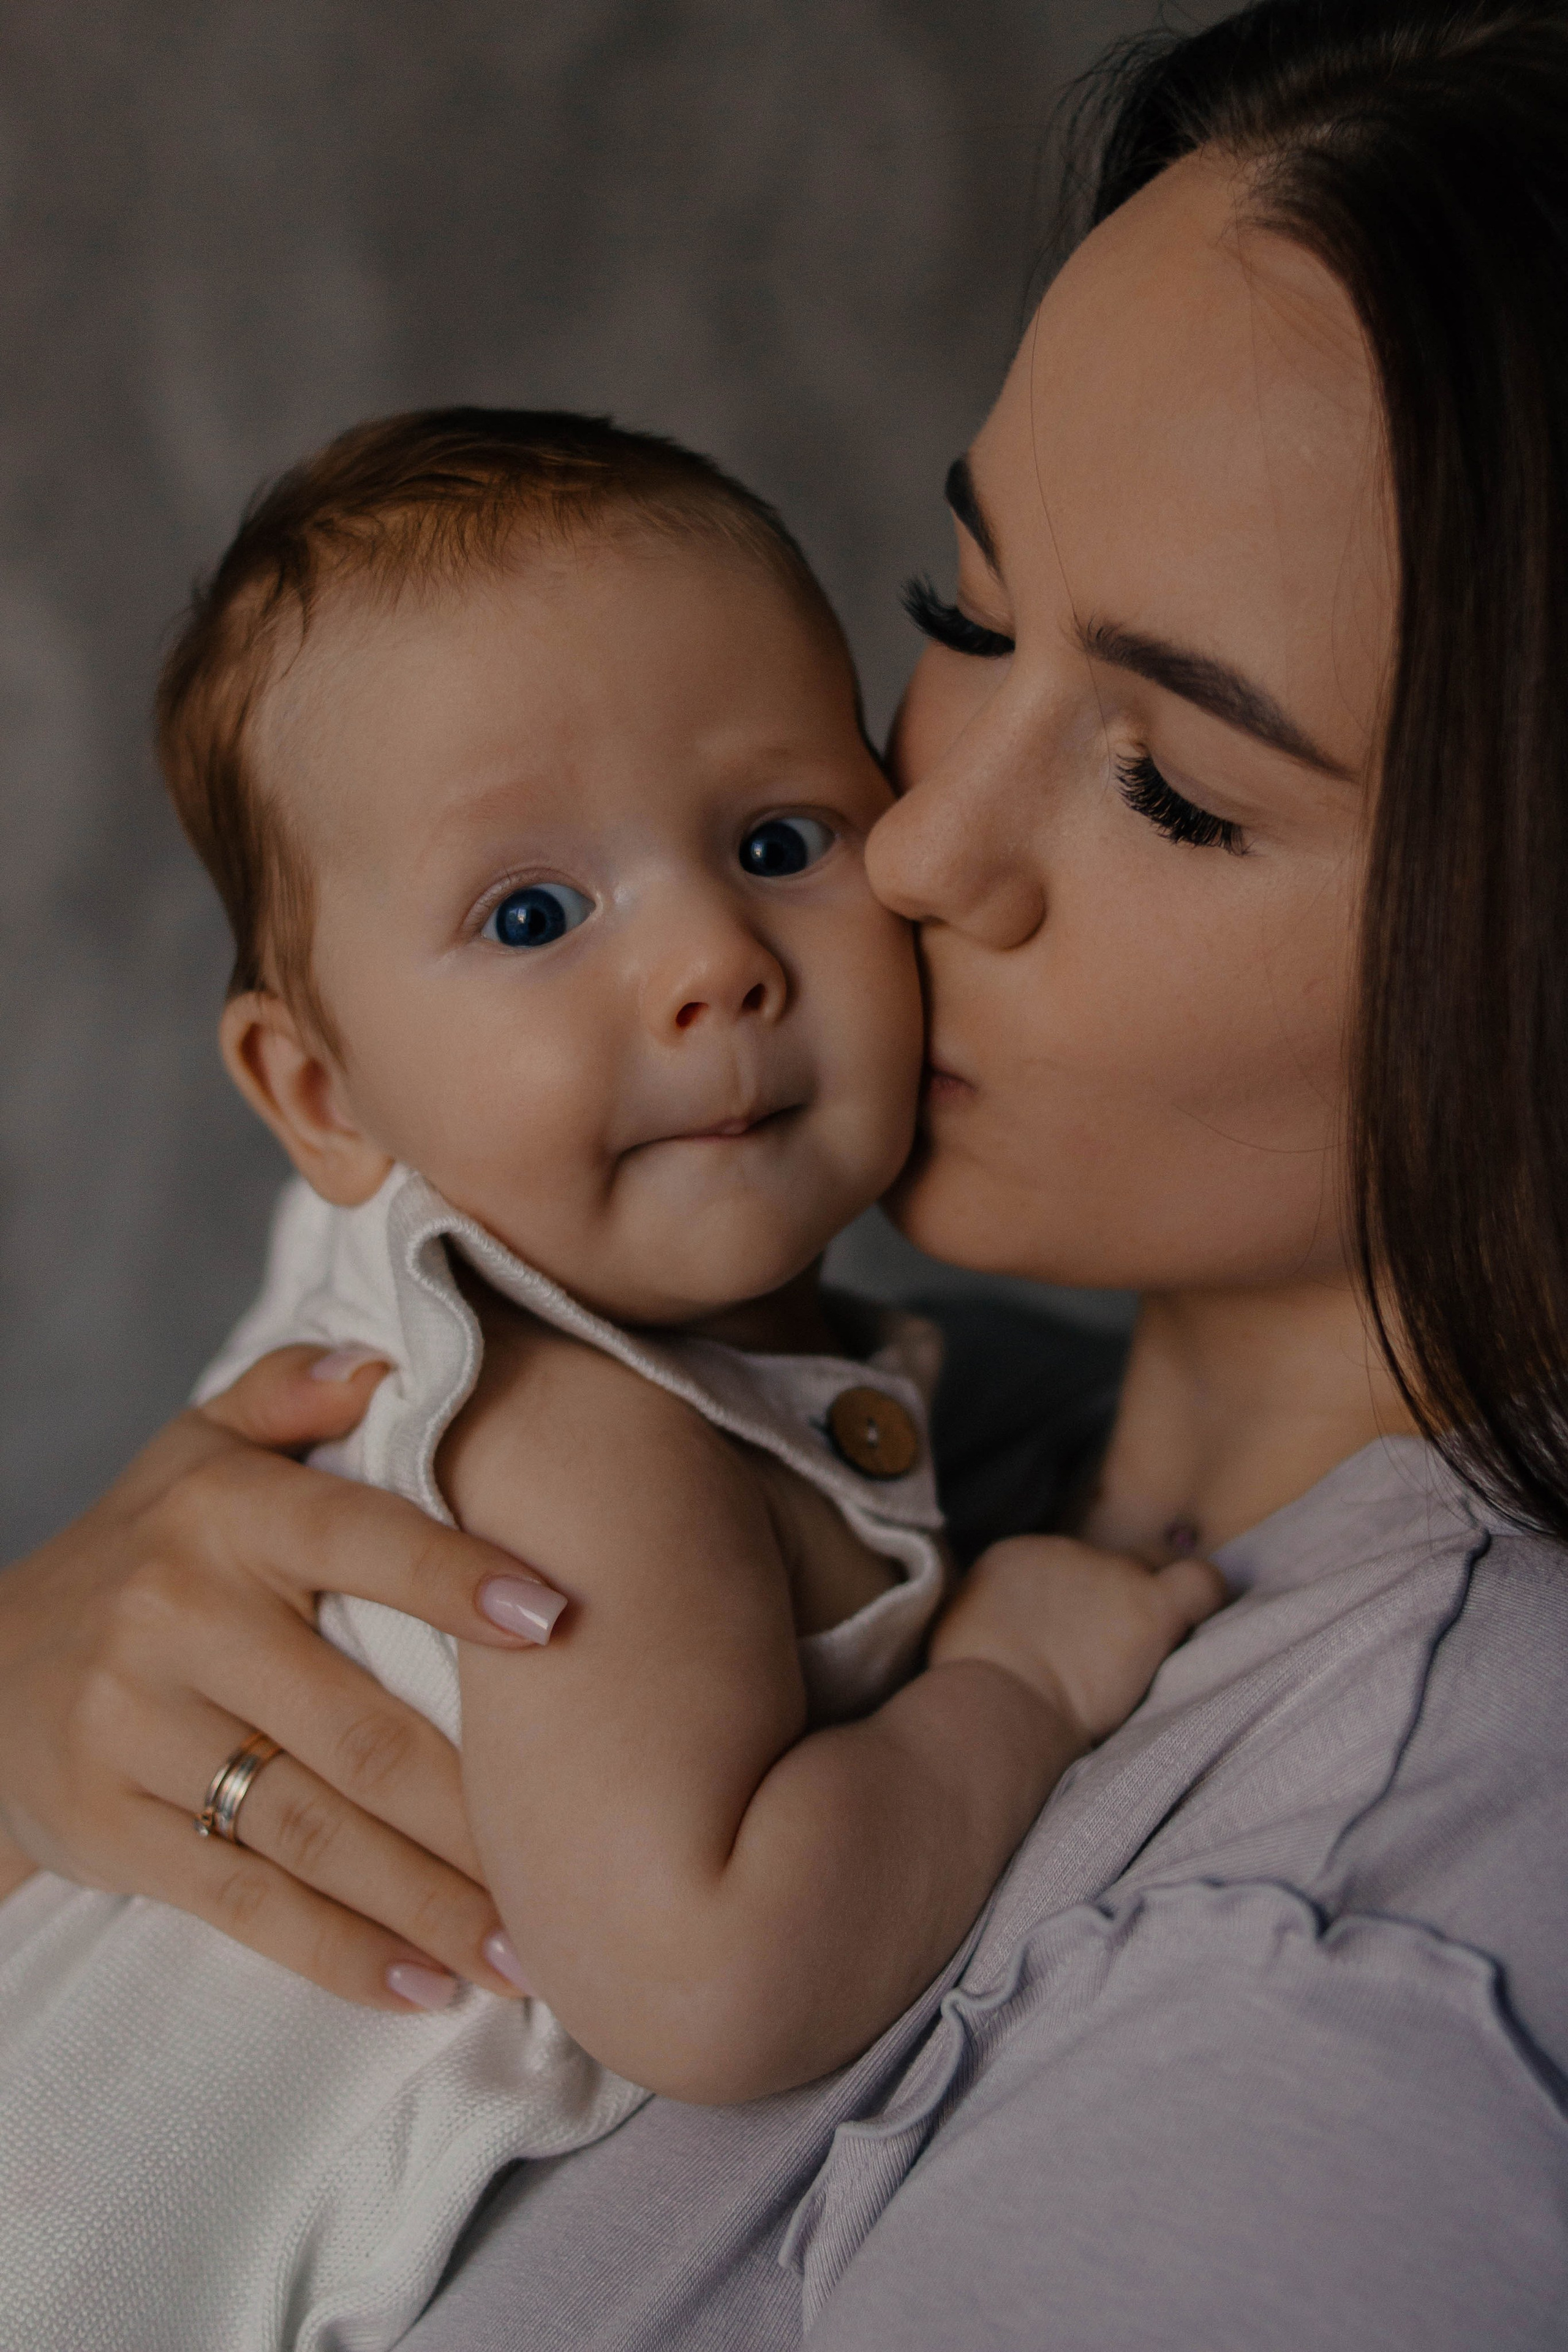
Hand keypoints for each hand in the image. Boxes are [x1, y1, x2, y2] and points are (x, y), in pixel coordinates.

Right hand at [0, 1346, 563, 2007]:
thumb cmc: (144, 1547)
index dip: (459, 1579)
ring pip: (312, 1830)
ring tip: (532, 1948)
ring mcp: (135, 1731)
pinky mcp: (110, 1829)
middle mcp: (177, 1616)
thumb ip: (293, 1391)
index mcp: (223, 1513)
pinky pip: (243, 1902)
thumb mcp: (198, 1447)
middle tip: (584, 1861)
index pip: (360, 1539)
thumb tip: (390, 1358)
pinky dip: (339, 1951)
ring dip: (430, 1900)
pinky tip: (423, 1986)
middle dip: (477, 1807)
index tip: (559, 1617)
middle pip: (357, 1727)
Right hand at [929, 1534, 1225, 1751]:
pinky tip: (1200, 1622)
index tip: (1070, 1639)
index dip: (1072, 1602)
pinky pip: (1202, 1583)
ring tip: (1143, 1653)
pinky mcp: (1150, 1606)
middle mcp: (1066, 1550)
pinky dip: (1206, 1596)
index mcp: (1016, 1556)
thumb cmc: (966, 1688)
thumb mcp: (960, 1636)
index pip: (1061, 1568)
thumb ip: (992, 1620)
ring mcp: (1112, 1574)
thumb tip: (1007, 1635)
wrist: (997, 1702)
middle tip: (1108, 1649)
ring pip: (1152, 1572)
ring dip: (1147, 1607)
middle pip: (1108, 1565)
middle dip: (1111, 1598)